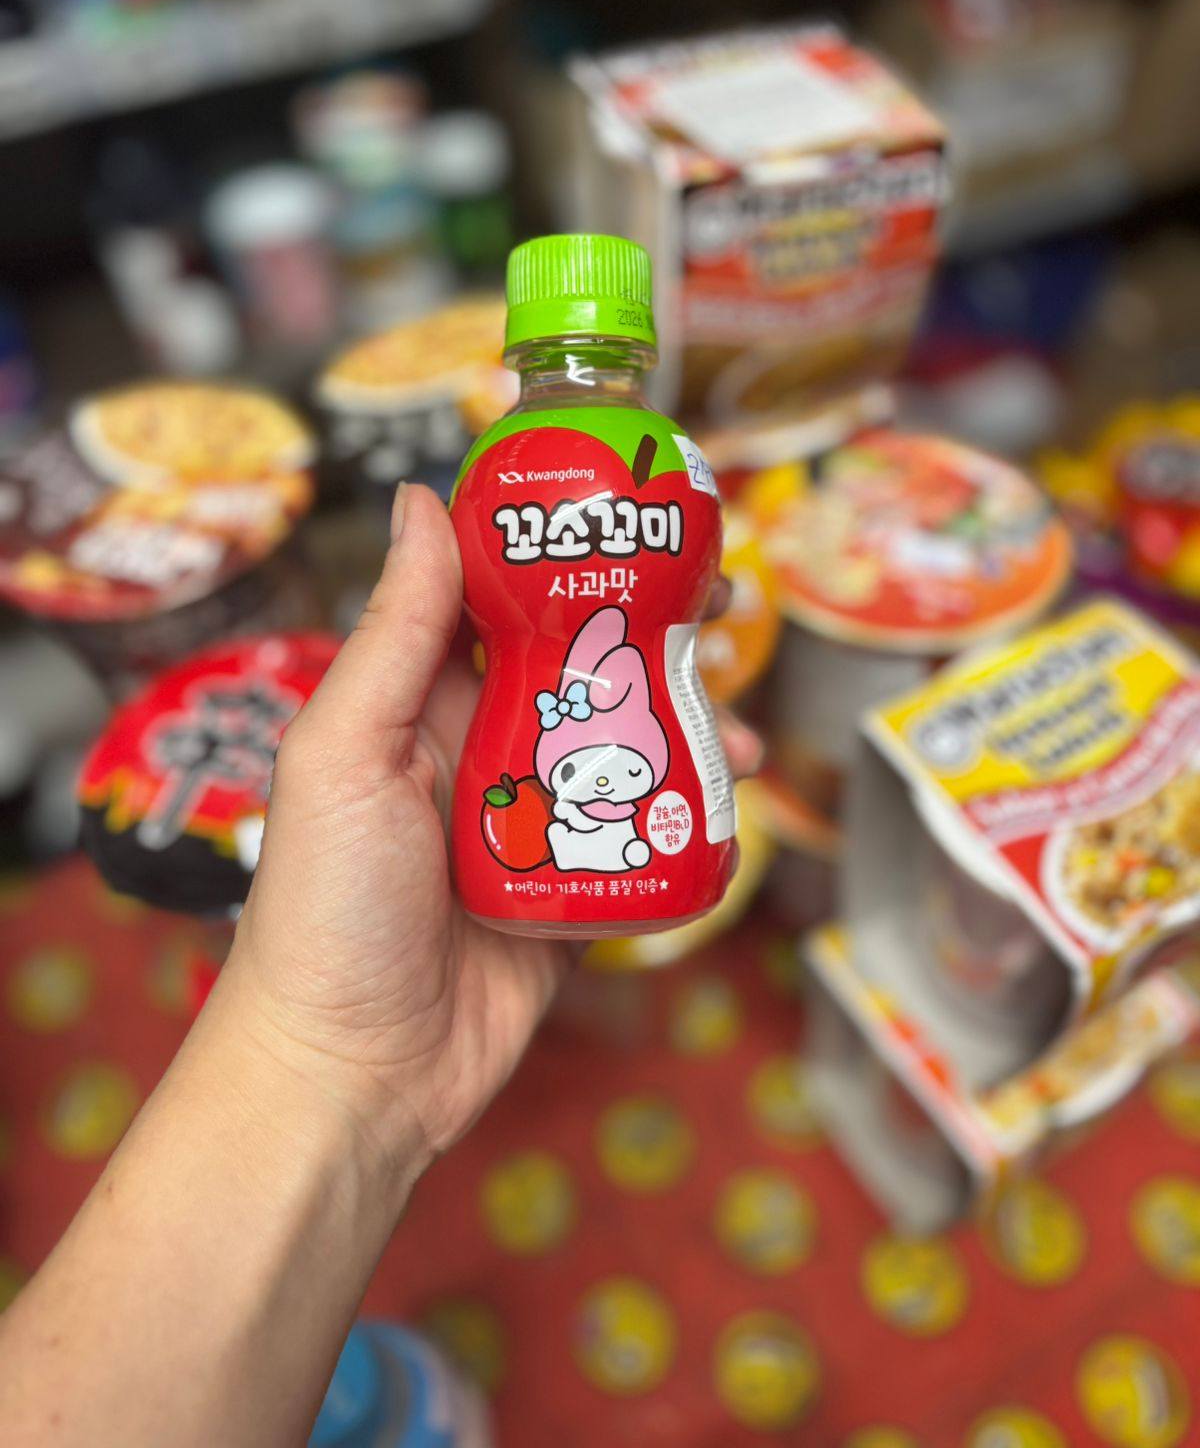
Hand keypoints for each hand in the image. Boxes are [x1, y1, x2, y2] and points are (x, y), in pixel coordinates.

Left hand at [223, 484, 760, 1199]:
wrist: (355, 1072)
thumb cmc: (326, 907)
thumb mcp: (346, 749)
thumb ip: (397, 630)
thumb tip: (424, 499)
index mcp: (421, 699)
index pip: (502, 595)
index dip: (569, 547)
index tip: (637, 511)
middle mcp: (483, 745)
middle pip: (587, 662)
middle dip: (658, 630)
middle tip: (723, 606)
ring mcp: (538, 817)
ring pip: (631, 742)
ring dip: (692, 723)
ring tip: (737, 726)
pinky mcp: (578, 885)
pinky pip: (643, 828)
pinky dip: (690, 807)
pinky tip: (729, 795)